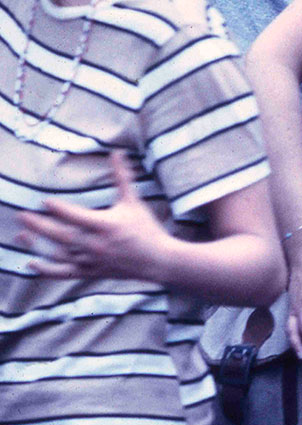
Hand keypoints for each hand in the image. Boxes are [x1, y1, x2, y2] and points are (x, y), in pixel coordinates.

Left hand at [20, 151, 170, 281]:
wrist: (157, 260)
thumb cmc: (145, 228)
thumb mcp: (133, 201)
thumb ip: (122, 177)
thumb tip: (117, 152)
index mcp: (106, 225)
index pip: (77, 216)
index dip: (60, 209)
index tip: (44, 201)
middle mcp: (96, 244)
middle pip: (62, 235)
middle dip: (40, 225)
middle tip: (21, 215)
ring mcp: (92, 260)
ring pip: (59, 253)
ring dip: (39, 245)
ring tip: (22, 234)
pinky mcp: (90, 272)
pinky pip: (64, 273)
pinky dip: (47, 270)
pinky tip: (31, 263)